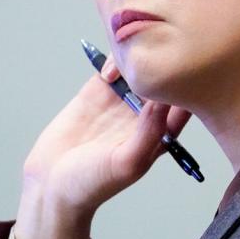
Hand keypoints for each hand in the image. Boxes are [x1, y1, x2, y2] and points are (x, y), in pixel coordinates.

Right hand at [14, 57, 190, 238]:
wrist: (51, 183)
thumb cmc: (94, 183)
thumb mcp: (127, 162)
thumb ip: (149, 132)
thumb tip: (165, 99)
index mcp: (161, 134)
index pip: (184, 104)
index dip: (188, 85)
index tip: (184, 70)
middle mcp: (145, 114)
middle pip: (164, 79)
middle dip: (165, 63)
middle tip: (157, 54)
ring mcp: (121, 100)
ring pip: (139, 68)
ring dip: (138, 58)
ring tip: (128, 63)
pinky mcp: (97, 92)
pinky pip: (113, 66)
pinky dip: (114, 59)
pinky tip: (108, 71)